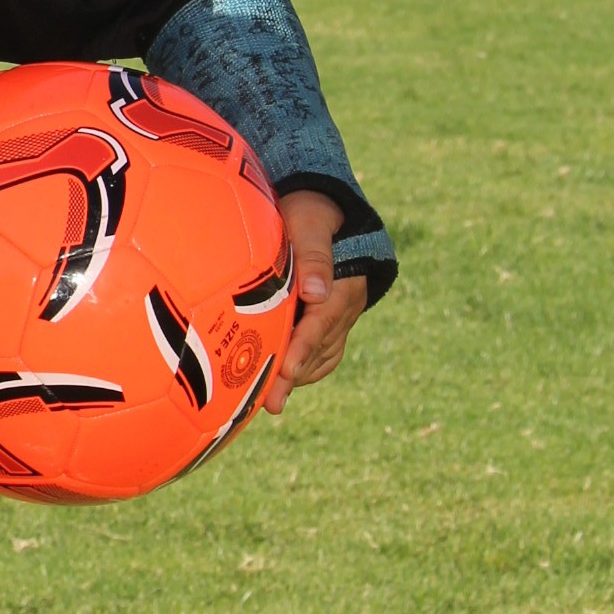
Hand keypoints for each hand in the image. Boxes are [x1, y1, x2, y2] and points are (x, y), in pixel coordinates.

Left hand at [262, 190, 368, 414]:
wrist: (325, 211)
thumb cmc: (310, 214)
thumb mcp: (310, 224)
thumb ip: (314, 256)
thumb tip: (315, 293)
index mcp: (342, 287)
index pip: (321, 324)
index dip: (302, 349)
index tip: (286, 371)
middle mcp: (344, 308)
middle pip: (320, 349)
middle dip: (294, 376)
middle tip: (270, 402)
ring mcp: (338, 318)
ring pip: (321, 356)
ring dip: (297, 378)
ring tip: (269, 400)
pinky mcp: (327, 322)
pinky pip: (320, 354)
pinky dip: (301, 368)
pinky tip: (276, 380)